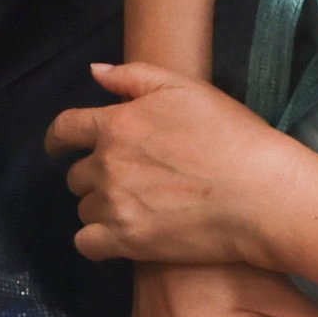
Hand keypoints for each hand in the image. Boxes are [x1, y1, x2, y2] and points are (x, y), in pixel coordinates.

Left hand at [48, 63, 311, 270]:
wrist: (260, 194)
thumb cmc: (230, 135)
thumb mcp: (184, 88)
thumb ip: (133, 76)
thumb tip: (94, 72)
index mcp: (116, 125)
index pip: (65, 129)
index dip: (57, 138)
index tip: (57, 147)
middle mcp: (107, 165)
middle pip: (76, 174)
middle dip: (93, 175)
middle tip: (122, 179)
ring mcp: (115, 206)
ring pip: (84, 209)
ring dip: (99, 207)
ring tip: (130, 207)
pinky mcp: (127, 243)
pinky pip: (87, 244)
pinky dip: (96, 240)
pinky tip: (116, 236)